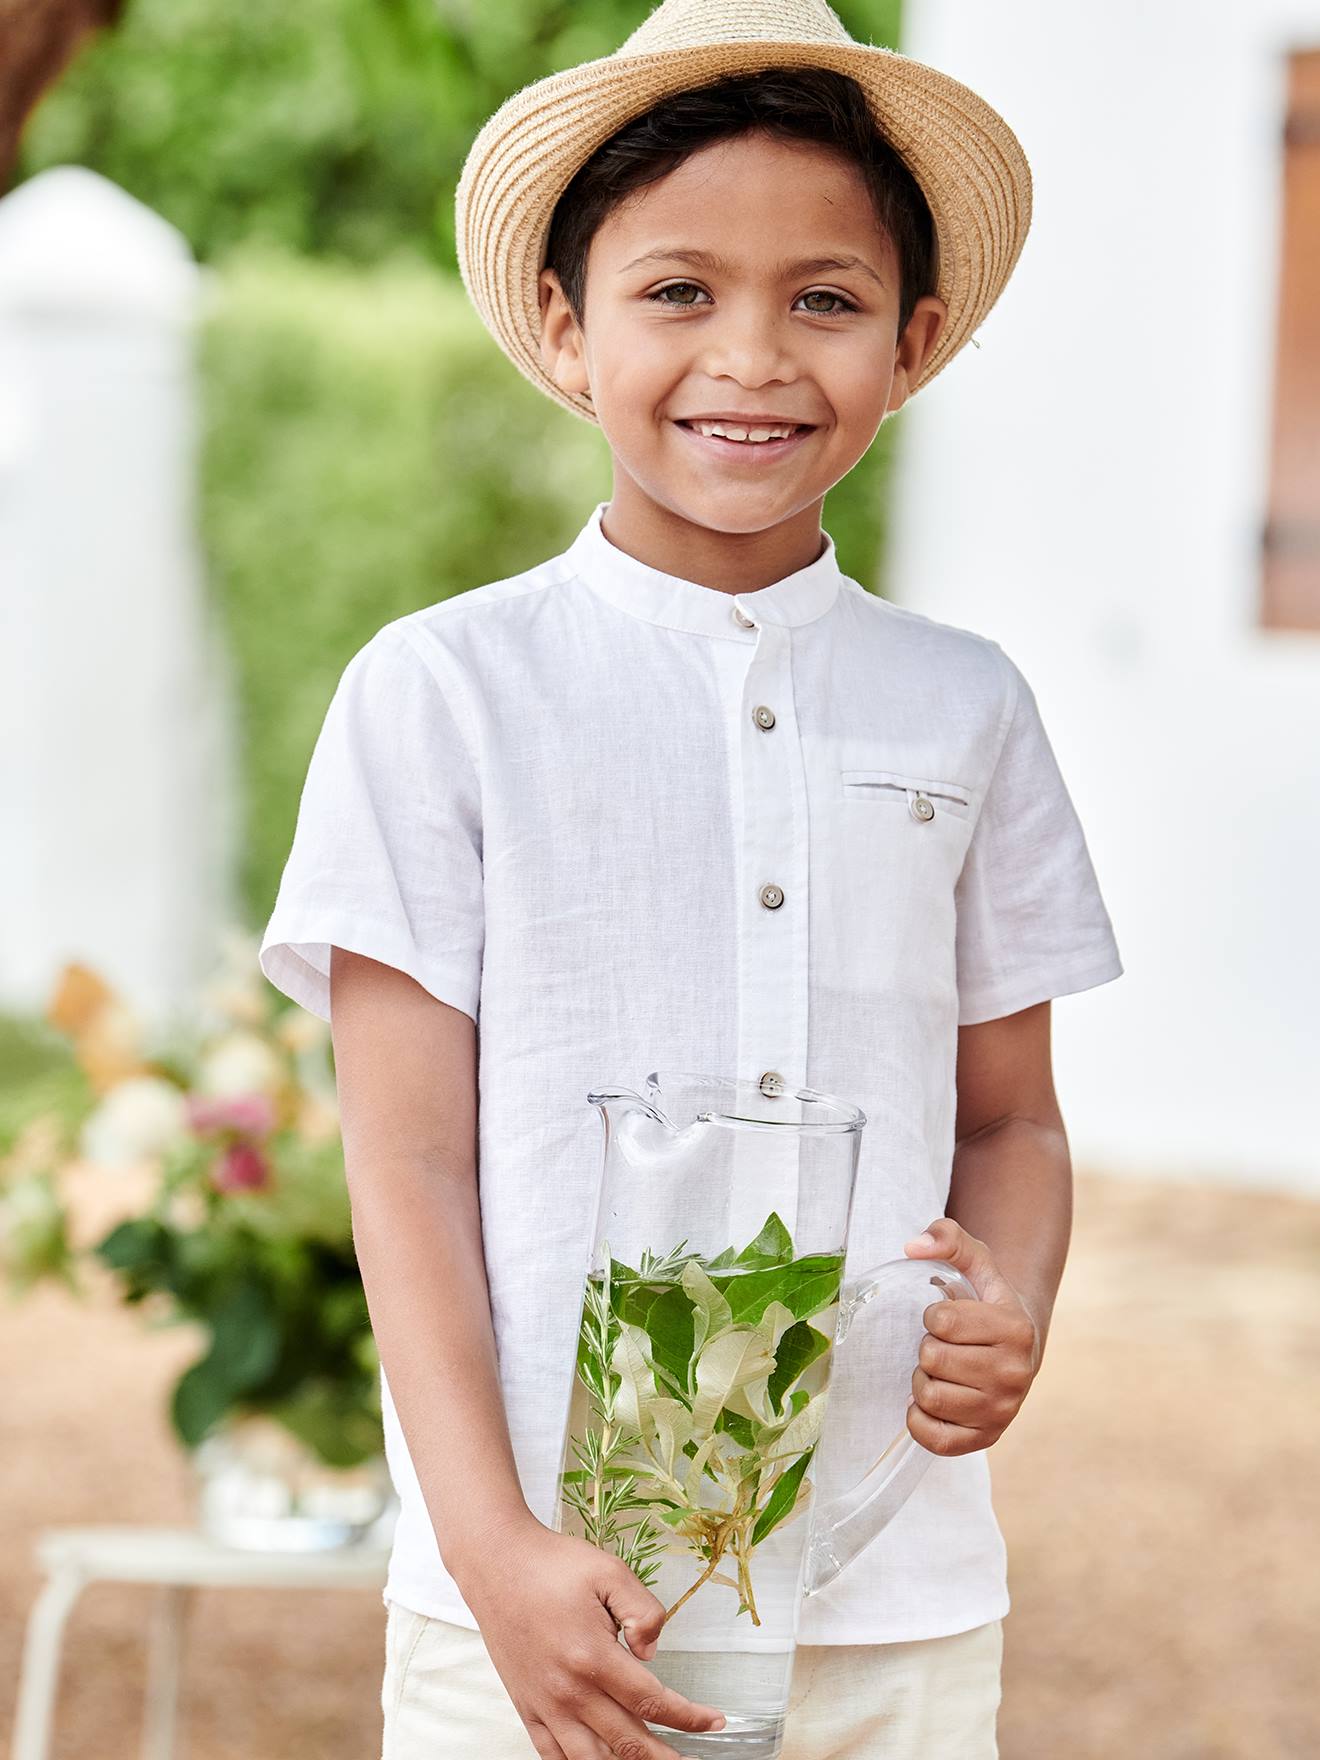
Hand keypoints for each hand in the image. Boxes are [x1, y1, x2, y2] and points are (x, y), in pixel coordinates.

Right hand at [455, 1513, 726, 1759]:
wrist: (495, 1563)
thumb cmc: (551, 1564)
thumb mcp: (609, 1571)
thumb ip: (643, 1611)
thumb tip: (652, 1652)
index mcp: (593, 1657)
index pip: (651, 1702)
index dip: (688, 1717)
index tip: (713, 1721)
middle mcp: (568, 1691)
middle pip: (627, 1742)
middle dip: (664, 1757)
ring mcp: (544, 1704)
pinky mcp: (526, 1707)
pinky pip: (553, 1755)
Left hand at [901, 1217, 1042, 1456]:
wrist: (1018, 1347)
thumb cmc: (987, 1301)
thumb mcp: (975, 1260)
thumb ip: (947, 1237)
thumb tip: (912, 1247)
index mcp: (1014, 1329)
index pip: (942, 1321)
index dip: (934, 1315)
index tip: (948, 1317)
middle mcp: (1014, 1374)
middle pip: (932, 1359)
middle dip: (928, 1347)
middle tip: (945, 1345)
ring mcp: (1002, 1410)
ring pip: (929, 1396)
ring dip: (924, 1379)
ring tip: (943, 1370)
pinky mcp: (986, 1438)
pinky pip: (934, 1438)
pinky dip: (920, 1419)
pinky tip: (932, 1401)